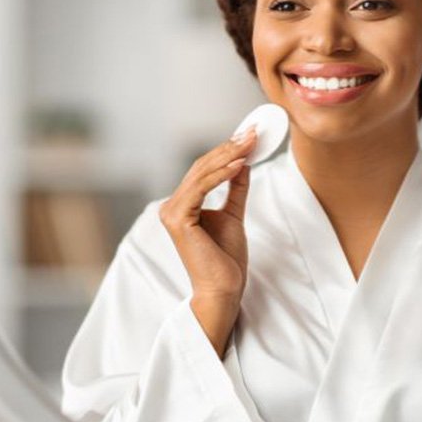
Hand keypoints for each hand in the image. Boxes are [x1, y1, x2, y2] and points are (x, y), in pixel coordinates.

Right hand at [158, 128, 256, 356]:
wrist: (223, 289)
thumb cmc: (225, 260)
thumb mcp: (233, 216)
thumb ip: (234, 189)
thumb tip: (242, 163)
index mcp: (181, 206)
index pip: (203, 170)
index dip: (226, 151)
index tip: (248, 136)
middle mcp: (170, 207)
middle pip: (201, 168)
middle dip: (229, 148)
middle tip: (251, 132)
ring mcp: (171, 212)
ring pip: (200, 174)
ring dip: (227, 156)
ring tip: (249, 143)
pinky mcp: (178, 219)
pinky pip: (201, 188)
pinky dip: (221, 174)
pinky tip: (239, 163)